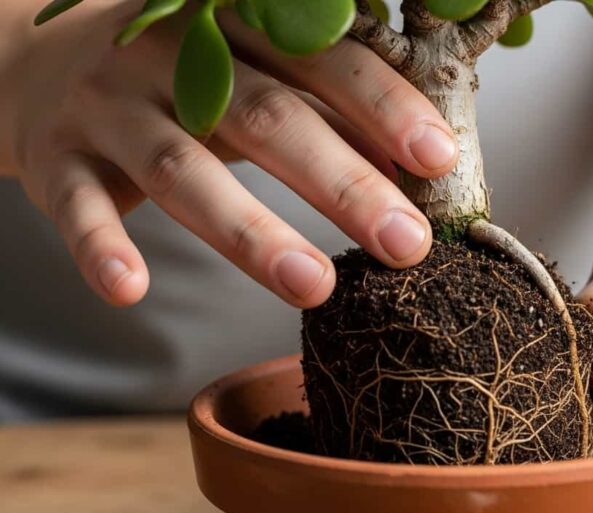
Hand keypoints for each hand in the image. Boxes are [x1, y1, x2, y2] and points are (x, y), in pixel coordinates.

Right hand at [0, 2, 457, 307]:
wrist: (39, 62)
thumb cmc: (183, 78)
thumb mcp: (255, 74)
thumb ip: (328, 108)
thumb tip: (418, 165)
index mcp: (234, 26)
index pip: (321, 59)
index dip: (382, 105)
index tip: (438, 158)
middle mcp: (171, 59)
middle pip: (267, 118)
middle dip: (343, 184)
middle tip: (407, 245)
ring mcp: (109, 105)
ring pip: (183, 170)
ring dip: (250, 233)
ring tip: (315, 288)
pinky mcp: (55, 156)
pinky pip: (76, 206)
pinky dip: (99, 247)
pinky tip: (130, 291)